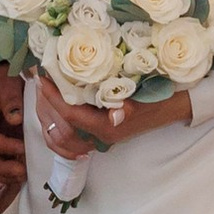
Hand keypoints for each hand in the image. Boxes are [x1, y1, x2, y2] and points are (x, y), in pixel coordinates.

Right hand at [0, 67, 26, 212]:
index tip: (22, 147)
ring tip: (22, 176)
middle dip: (0, 168)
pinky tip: (21, 176)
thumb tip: (15, 119)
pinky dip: (6, 173)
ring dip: (3, 175)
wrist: (4, 78)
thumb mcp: (7, 82)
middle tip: (21, 171)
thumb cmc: (4, 78)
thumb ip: (11, 99)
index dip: (3, 146)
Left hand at [34, 81, 192, 162]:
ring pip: (65, 129)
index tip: (42, 79)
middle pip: (63, 124)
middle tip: (39, 78)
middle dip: (47, 102)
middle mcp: (100, 136)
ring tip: (45, 87)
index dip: (54, 98)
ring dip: (52, 109)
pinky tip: (58, 100)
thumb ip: (130, 108)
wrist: (175, 107)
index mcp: (107, 128)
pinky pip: (73, 129)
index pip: (71, 115)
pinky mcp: (102, 131)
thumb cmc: (160, 100)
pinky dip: (61, 116)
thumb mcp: (146, 100)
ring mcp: (101, 135)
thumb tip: (116, 114)